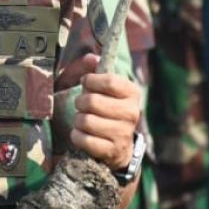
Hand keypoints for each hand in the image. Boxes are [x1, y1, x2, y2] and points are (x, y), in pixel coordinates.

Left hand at [71, 55, 141, 170]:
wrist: (119, 146)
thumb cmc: (105, 109)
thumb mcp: (102, 88)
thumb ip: (94, 70)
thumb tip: (91, 58)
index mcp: (132, 93)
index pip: (108, 81)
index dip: (91, 80)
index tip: (85, 83)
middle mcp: (132, 113)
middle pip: (92, 101)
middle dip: (80, 102)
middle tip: (83, 106)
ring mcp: (123, 133)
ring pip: (85, 121)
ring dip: (78, 120)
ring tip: (84, 120)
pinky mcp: (112, 151)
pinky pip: (83, 139)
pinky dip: (77, 136)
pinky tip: (82, 134)